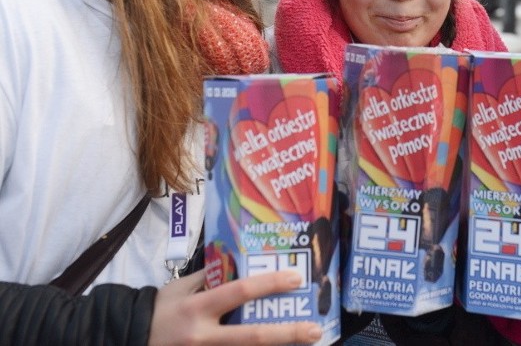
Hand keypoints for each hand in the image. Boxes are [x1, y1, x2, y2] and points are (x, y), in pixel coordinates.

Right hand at [148, 270, 322, 345]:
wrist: (126, 339)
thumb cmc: (158, 310)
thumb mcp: (181, 287)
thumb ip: (211, 276)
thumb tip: (242, 261)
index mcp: (197, 307)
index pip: (239, 292)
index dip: (269, 284)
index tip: (296, 279)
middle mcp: (202, 336)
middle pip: (252, 337)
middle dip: (287, 334)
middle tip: (315, 329)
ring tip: (306, 344)